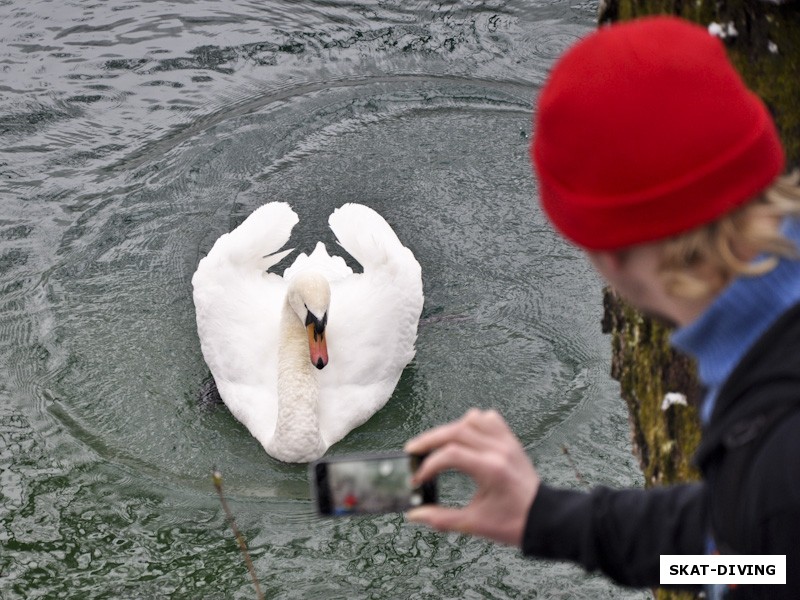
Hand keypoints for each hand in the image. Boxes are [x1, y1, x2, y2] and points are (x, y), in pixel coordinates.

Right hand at [404, 408, 539, 547]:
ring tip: (437, 444)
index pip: (451, 454)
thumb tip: (415, 514)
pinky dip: (473, 423)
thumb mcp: (474, 524)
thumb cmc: (514, 522)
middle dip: (429, 440)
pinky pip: (489, 419)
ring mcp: (506, 442)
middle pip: (456, 431)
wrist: (543, 518)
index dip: (428, 465)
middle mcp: (499, 449)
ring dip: (450, 429)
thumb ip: (441, 518)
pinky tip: (464, 436)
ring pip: (471, 420)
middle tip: (413, 450)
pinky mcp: (510, 440)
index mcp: (491, 469)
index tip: (418, 478)